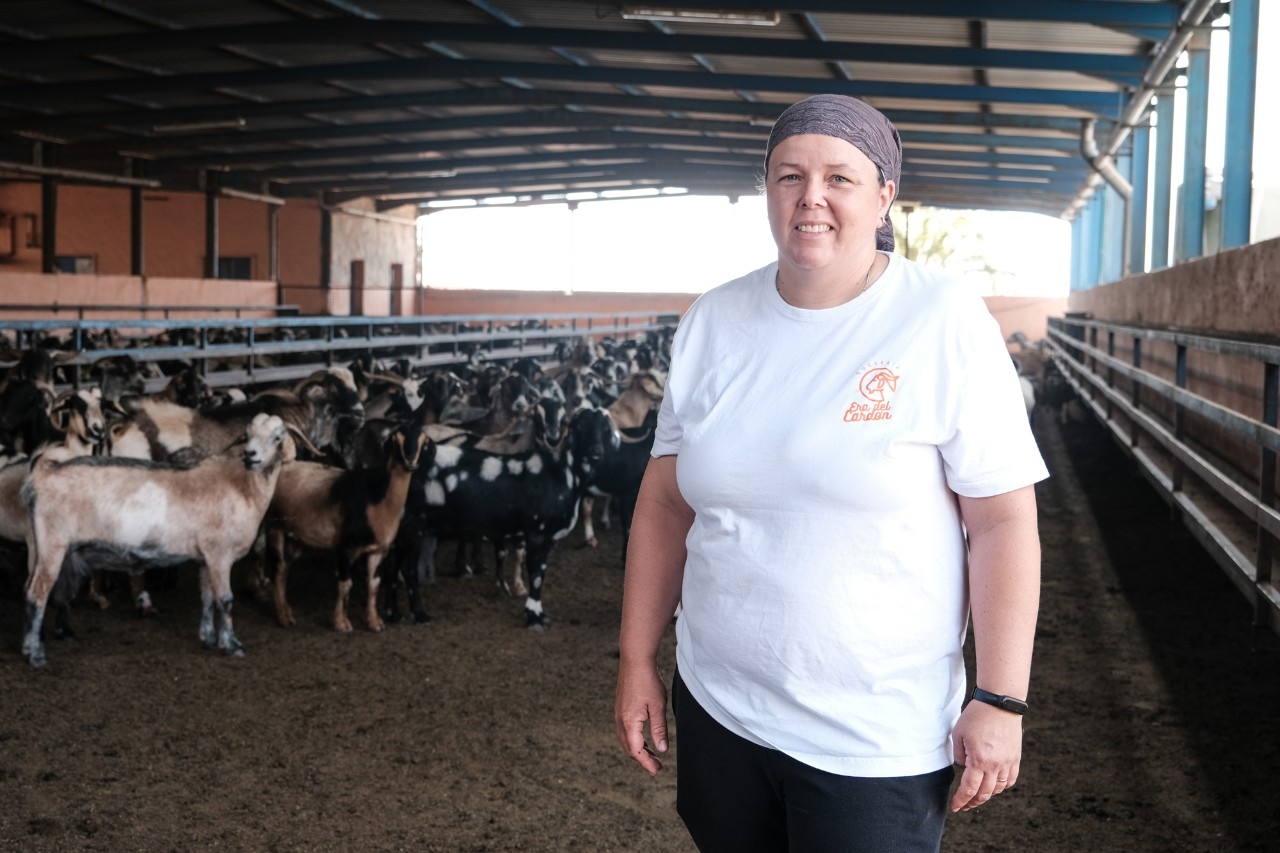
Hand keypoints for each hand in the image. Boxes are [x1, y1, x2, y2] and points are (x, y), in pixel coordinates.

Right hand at [615, 661, 668, 775]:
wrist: (635, 660)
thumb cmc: (648, 681)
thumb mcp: (658, 707)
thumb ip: (659, 729)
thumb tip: (661, 749)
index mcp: (629, 722)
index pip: (636, 751)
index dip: (646, 763)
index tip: (657, 770)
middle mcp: (620, 721)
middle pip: (629, 749)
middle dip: (642, 759)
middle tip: (656, 766)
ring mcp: (618, 714)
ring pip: (625, 740)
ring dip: (638, 750)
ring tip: (652, 755)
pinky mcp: (620, 709)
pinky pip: (624, 731)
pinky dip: (634, 740)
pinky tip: (644, 739)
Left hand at [949, 700, 1022, 811]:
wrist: (1000, 704)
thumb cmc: (976, 716)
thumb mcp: (958, 734)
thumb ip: (959, 755)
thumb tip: (964, 768)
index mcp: (979, 760)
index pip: (969, 789)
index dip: (961, 801)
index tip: (955, 807)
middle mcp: (995, 765)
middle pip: (984, 793)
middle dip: (972, 802)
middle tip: (964, 806)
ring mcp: (1008, 762)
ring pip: (998, 789)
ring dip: (987, 795)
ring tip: (977, 795)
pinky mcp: (1015, 757)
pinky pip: (1010, 780)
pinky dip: (1002, 786)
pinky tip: (994, 786)